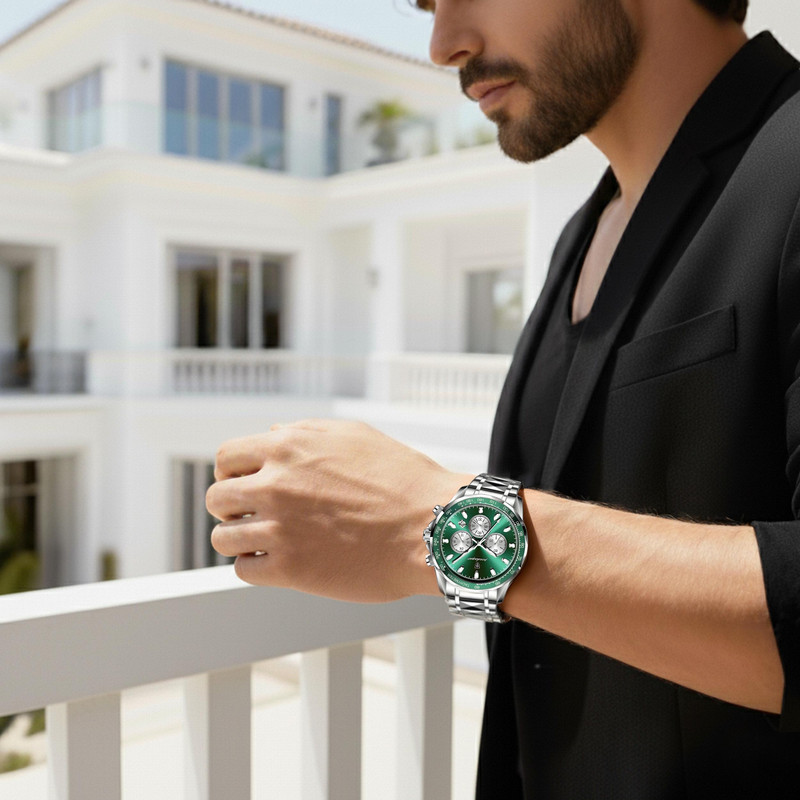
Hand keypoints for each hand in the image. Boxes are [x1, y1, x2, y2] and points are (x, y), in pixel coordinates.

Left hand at [207, 419, 465, 602]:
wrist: (433, 528)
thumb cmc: (401, 479)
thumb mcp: (355, 435)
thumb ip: (305, 432)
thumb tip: (272, 434)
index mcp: (288, 447)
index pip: (225, 458)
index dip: (232, 472)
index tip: (245, 484)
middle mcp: (275, 485)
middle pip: (217, 498)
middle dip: (232, 506)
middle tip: (255, 514)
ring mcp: (280, 529)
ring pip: (224, 537)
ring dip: (241, 538)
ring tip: (266, 541)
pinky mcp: (290, 570)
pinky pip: (244, 570)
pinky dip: (255, 567)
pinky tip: (279, 561)